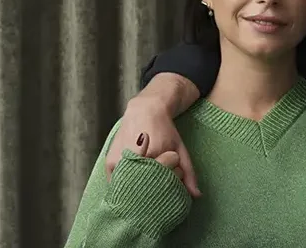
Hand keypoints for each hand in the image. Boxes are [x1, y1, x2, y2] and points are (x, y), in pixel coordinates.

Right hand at [105, 74, 200, 196]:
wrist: (144, 111)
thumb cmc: (164, 131)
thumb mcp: (179, 148)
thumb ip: (188, 172)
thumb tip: (196, 195)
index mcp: (153, 154)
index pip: (163, 184)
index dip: (169, 185)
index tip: (172, 182)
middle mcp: (133, 159)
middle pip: (145, 189)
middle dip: (154, 190)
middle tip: (157, 187)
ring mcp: (119, 162)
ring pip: (129, 190)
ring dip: (137, 191)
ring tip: (145, 183)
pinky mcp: (109, 163)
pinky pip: (116, 185)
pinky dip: (124, 188)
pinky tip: (132, 184)